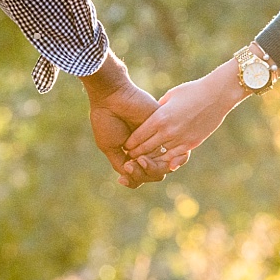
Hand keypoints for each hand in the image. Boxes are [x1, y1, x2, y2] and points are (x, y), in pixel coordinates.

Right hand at [80, 51, 175, 187]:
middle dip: (141, 175)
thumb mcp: (111, 148)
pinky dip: (155, 162)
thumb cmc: (107, 121)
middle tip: (128, 166)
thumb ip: (122, 165)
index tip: (122, 180)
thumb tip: (130, 179)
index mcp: (137, 152)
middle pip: (155, 174)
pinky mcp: (167, 131)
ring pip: (164, 167)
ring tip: (133, 160)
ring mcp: (160, 140)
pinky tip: (141, 158)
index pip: (143, 174)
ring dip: (147, 170)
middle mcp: (150, 147)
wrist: (112, 99)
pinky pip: (172, 154)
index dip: (134, 180)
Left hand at [124, 59, 250, 169]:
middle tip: (131, 156)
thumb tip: (151, 115)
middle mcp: (168, 131)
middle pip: (145, 148)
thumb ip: (158, 109)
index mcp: (160, 118)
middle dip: (136, 153)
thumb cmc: (192, 91)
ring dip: (151, 158)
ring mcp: (180, 139)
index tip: (126, 145)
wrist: (217, 95)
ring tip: (145, 160)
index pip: (138, 136)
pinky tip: (162, 160)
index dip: (130, 143)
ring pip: (159, 155)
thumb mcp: (170, 97)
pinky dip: (167, 160)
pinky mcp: (192, 143)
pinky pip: (175, 157)